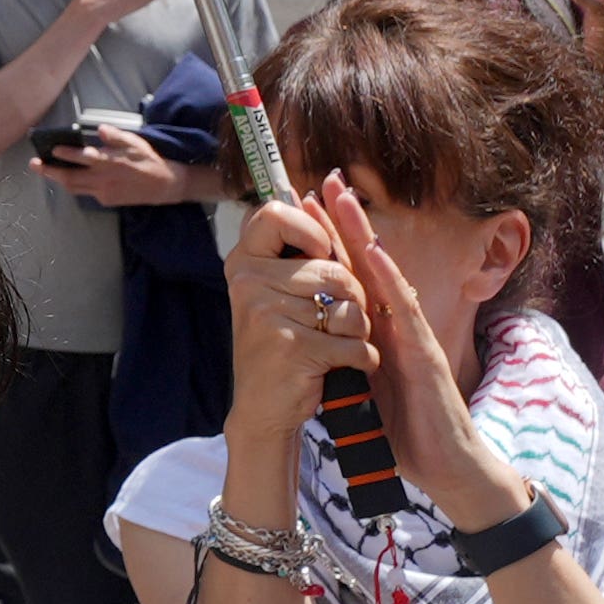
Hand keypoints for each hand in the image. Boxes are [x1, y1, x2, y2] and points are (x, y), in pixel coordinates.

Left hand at [49, 127, 195, 209]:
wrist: (164, 186)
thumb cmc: (148, 160)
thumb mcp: (135, 143)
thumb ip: (116, 137)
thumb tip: (101, 130)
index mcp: (111, 163)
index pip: (84, 158)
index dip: (67, 154)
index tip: (53, 149)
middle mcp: (104, 179)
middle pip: (70, 177)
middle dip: (50, 171)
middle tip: (34, 164)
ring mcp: (103, 192)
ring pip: (74, 188)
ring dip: (57, 179)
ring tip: (44, 170)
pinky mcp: (106, 201)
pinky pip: (85, 193)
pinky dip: (74, 184)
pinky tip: (67, 176)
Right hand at [222, 199, 350, 413]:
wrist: (263, 409)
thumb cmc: (281, 344)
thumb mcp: (275, 291)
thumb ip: (293, 249)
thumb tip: (308, 194)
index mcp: (243, 262)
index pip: (275, 214)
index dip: (310, 229)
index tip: (320, 253)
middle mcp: (247, 283)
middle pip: (332, 268)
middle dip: (353, 298)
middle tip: (336, 321)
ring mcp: (266, 315)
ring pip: (348, 306)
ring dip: (358, 331)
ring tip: (338, 345)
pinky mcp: (291, 348)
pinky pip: (353, 342)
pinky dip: (360, 359)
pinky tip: (342, 368)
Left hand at [307, 173, 510, 529]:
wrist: (447, 468)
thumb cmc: (410, 431)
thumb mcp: (367, 389)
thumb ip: (349, 359)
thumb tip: (317, 342)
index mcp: (381, 331)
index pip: (352, 278)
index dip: (331, 242)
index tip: (307, 207)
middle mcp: (398, 324)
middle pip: (368, 264)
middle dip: (345, 222)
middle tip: (324, 179)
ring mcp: (414, 334)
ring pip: (385, 274)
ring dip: (362, 235)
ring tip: (341, 198)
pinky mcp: (425, 353)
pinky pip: (404, 310)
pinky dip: (387, 279)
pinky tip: (371, 253)